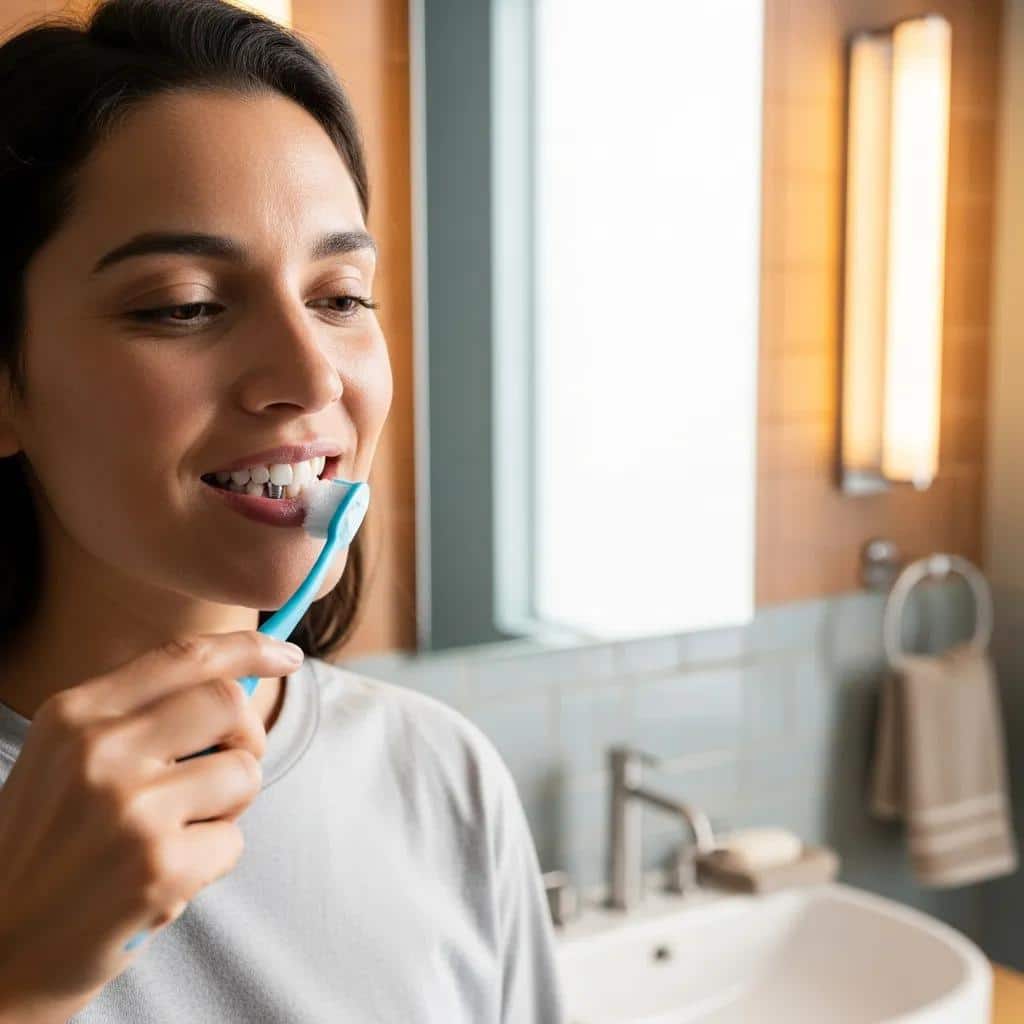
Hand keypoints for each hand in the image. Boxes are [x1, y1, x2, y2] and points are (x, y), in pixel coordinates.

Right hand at [0, 630, 302, 1021]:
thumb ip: (141, 719)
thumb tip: (242, 686)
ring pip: (243, 772)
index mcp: (74, 715)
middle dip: (247, 737)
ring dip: (228, 808)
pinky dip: (211, 862)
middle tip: (225, 771)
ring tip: (176, 836)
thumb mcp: (69, 761)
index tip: (286, 653)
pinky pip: (234, 841)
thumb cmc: (47, 849)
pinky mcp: (158, 868)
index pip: (184, 656)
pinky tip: (161, 882)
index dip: (247, 648)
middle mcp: (99, 751)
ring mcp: (130, 810)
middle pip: (229, 703)